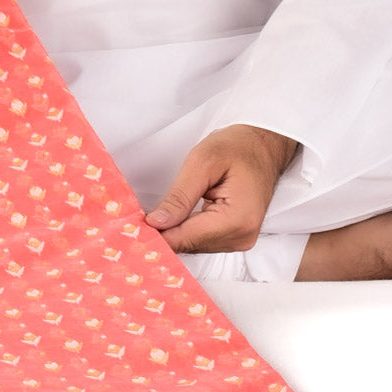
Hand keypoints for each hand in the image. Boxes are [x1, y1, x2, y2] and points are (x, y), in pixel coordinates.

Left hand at [143, 124, 299, 254]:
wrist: (263, 145)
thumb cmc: (237, 147)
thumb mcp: (202, 163)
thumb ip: (179, 196)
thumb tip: (156, 223)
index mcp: (237, 219)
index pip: (186, 238)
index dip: (155, 235)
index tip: (129, 231)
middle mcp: (241, 236)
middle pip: (189, 245)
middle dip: (162, 233)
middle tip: (133, 222)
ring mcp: (240, 240)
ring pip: (193, 246)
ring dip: (172, 233)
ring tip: (153, 218)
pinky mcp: (235, 238)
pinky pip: (201, 241)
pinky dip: (184, 231)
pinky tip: (172, 220)